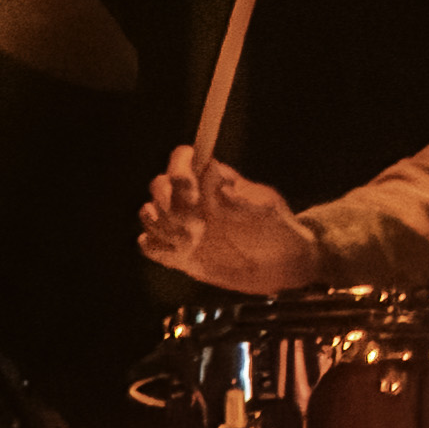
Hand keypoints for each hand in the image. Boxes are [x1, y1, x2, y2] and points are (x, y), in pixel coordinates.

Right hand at [136, 150, 317, 293]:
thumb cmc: (276, 229)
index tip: (191, 182)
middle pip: (159, 186)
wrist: (280, 266)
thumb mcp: (264, 208)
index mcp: (212, 181)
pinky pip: (149, 245)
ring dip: (162, 224)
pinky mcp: (177, 253)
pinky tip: (178, 252)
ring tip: (191, 239)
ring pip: (149, 214)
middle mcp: (192, 200)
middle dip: (169, 199)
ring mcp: (181, 226)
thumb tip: (211, 171)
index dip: (180, 166)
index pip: (183, 161)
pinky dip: (154, 246)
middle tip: (196, 219)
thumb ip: (237, 193)